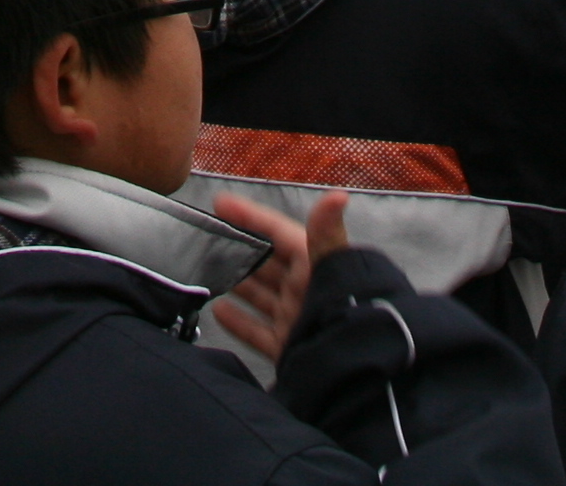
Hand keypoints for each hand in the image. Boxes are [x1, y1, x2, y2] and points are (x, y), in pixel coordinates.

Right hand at [208, 188, 350, 361]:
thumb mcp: (332, 269)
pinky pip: (258, 332)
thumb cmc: (344, 311)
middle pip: (268, 264)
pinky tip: (219, 312)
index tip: (220, 204)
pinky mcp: (288, 348)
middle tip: (210, 239)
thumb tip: (338, 195)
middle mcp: (304, 289)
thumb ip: (327, 234)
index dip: (251, 216)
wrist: (355, 371)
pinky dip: (239, 322)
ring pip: (262, 296)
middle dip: (243, 250)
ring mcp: (295, 319)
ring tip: (211, 271)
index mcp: (313, 266)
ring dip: (240, 283)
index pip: (279, 233)